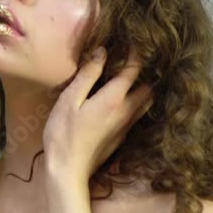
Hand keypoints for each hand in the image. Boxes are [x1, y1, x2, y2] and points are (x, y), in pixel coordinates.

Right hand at [42, 47, 152, 182]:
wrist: (68, 170)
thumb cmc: (63, 133)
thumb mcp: (69, 100)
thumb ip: (88, 75)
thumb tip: (103, 52)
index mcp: (114, 98)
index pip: (134, 70)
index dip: (135, 54)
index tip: (132, 42)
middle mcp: (127, 111)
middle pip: (148, 87)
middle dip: (145, 72)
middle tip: (133, 60)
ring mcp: (127, 127)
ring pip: (146, 103)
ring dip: (143, 88)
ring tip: (131, 78)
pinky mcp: (122, 137)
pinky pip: (137, 115)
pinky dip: (136, 102)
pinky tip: (122, 100)